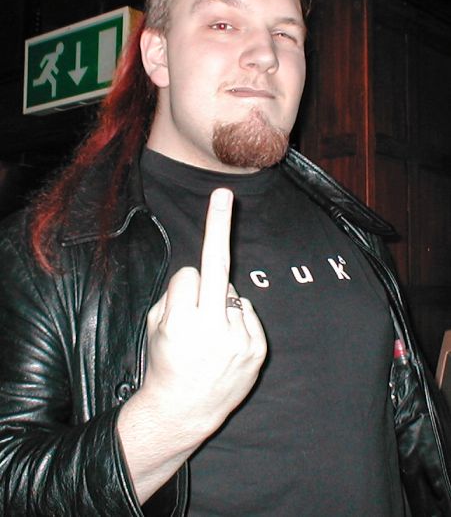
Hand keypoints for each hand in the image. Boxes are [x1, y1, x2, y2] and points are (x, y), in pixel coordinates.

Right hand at [143, 188, 266, 436]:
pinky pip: (247, 313)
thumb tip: (204, 274)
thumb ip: (175, 296)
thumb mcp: (153, 327)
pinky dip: (237, 319)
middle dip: (219, 225)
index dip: (183, 286)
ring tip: (211, 336)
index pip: (188, 273)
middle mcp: (212, 328)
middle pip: (217, 265)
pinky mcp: (257, 349)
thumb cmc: (163, 363)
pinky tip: (225, 344)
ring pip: (233, 292)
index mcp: (180, 322)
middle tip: (224, 193)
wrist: (183, 410)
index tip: (185, 286)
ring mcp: (238, 339)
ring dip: (221, 303)